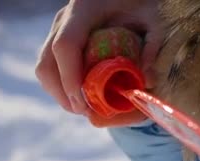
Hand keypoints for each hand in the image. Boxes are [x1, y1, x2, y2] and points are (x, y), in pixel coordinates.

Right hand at [35, 0, 163, 114]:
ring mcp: (59, 27)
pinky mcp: (60, 36)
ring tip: (83, 108)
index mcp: (84, 9)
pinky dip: (61, 84)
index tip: (83, 103)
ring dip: (59, 92)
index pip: (65, 46)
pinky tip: (80, 96)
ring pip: (44, 66)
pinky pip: (51, 65)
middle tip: (85, 111)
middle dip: (62, 93)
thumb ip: (153, 46)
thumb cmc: (144, 3)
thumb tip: (147, 80)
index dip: (70, 78)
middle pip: (47, 61)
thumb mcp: (155, 20)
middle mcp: (65, 17)